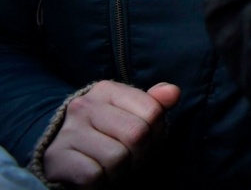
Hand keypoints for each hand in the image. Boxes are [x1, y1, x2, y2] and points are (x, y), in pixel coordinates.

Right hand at [42, 81, 179, 186]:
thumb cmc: (106, 136)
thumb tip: (173, 93)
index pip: (153, 111)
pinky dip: (100, 182)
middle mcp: (84, 106)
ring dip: (119, 171)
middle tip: (129, 159)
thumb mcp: (132, 116)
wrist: (60, 156)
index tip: (144, 141)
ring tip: (110, 166)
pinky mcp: (56, 157)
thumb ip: (155, 104)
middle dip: (139, 155)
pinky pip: (94, 175)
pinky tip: (94, 175)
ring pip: (117, 157)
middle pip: (137, 135)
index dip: (156, 134)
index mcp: (107, 90)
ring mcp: (68, 131)